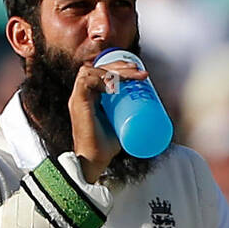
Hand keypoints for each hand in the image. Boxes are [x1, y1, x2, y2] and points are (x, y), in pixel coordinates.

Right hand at [68, 59, 147, 182]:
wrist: (93, 161)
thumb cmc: (105, 146)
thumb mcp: (120, 124)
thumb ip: (128, 114)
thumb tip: (150, 110)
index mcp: (90, 96)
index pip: (101, 71)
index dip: (118, 67)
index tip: (137, 70)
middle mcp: (82, 94)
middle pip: (98, 68)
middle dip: (119, 65)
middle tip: (137, 70)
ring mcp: (78, 98)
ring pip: (92, 71)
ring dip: (113, 71)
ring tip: (131, 75)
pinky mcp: (78, 103)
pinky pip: (86, 81)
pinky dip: (100, 79)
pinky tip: (115, 85)